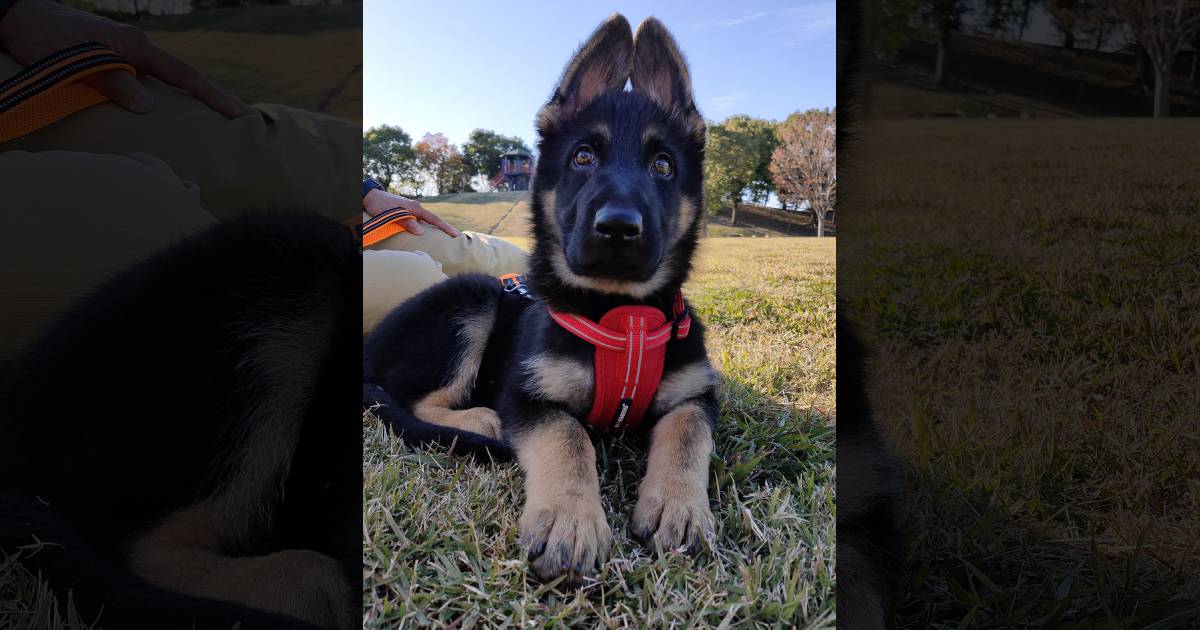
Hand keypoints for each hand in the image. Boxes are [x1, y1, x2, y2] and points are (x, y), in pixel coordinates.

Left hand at [0, 0, 243, 116]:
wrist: (18, 16)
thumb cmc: (44, 36)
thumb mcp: (75, 61)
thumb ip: (112, 80)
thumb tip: (148, 104)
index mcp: (134, 46)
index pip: (181, 73)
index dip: (209, 94)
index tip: (233, 112)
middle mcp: (135, 48)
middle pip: (181, 76)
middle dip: (209, 96)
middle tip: (235, 119)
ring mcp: (125, 54)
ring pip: (164, 80)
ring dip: (187, 99)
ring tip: (210, 121)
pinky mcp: (114, 60)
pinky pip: (148, 81)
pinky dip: (164, 96)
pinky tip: (169, 111)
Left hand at [363, 188, 460, 237]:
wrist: (370, 196)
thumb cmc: (380, 205)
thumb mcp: (392, 214)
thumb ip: (406, 222)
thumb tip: (421, 232)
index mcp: (415, 208)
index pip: (434, 219)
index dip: (446, 228)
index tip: (456, 235)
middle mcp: (416, 208)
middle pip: (434, 220)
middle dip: (446, 228)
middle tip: (457, 238)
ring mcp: (412, 210)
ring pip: (428, 221)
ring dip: (437, 228)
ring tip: (447, 237)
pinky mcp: (408, 213)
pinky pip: (422, 221)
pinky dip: (428, 227)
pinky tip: (429, 233)